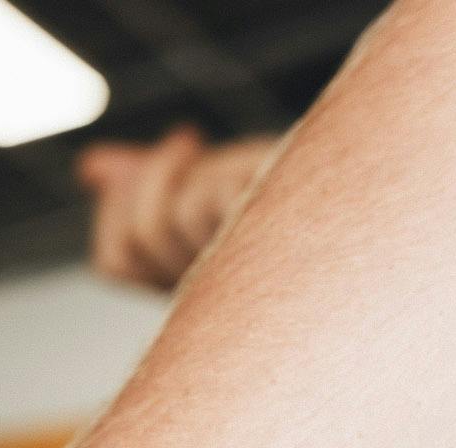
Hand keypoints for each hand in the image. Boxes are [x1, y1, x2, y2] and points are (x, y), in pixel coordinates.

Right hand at [77, 127, 280, 290]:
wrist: (366, 215)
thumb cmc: (292, 204)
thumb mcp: (210, 191)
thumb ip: (148, 185)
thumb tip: (89, 167)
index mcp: (185, 289)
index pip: (112, 259)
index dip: (115, 213)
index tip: (153, 166)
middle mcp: (198, 295)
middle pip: (137, 235)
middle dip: (154, 180)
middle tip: (188, 145)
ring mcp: (223, 279)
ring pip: (168, 220)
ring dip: (198, 176)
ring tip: (238, 171)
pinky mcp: (252, 252)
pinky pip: (203, 206)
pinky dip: (222, 178)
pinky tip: (253, 178)